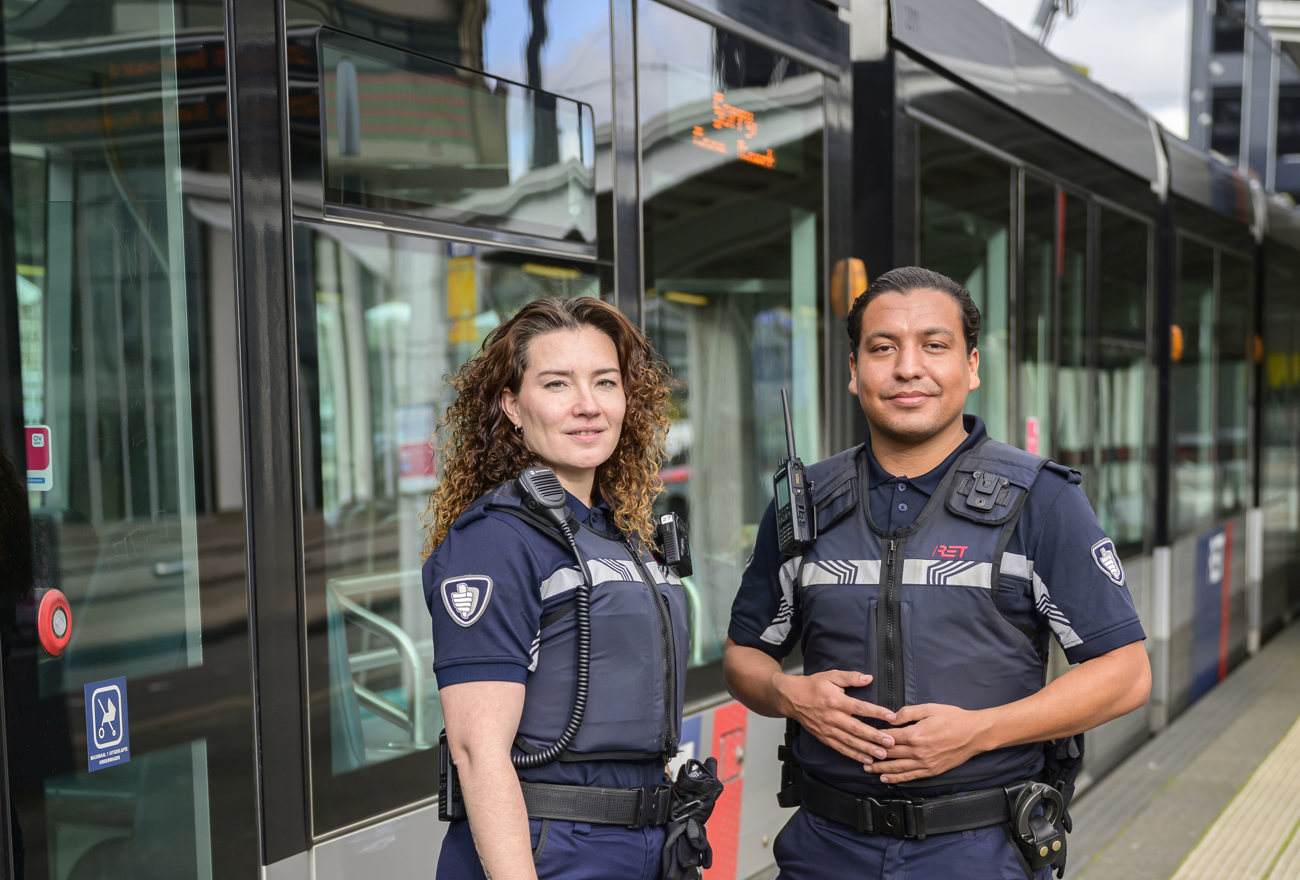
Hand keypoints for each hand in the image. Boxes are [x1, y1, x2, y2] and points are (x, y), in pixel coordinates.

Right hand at [776, 670, 898, 765]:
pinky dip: (854, 755)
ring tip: (882, 754)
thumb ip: (850, 677)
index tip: (891, 716)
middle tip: (891, 742)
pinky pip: (841, 748)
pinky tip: (866, 759)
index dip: (877, 712)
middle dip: (875, 737)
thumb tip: (868, 678)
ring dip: (867, 749)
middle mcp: (832, 717)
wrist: (791, 698)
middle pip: (856, 729)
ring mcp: (827, 729)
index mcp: (835, 701)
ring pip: (849, 742)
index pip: (860, 707)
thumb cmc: (812, 686)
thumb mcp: (831, 676)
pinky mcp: (824, 737)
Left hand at [870, 702, 985, 783]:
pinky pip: (911, 776)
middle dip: (873, 756)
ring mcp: (925, 764)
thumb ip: (908, 712)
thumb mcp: (929, 708)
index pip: (889, 737)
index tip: (865, 737)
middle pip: (890, 754)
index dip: (875, 737)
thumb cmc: (953, 718)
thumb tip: (891, 717)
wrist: (974, 734)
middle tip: (860, 756)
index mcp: (915, 734)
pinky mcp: (932, 771)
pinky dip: (897, 779)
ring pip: (898, 769)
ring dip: (881, 770)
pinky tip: (887, 780)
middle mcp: (918, 752)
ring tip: (868, 769)